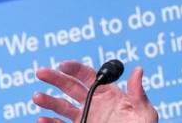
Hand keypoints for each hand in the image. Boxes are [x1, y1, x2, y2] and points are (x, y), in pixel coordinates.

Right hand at [33, 61, 157, 122]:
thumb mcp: (144, 111)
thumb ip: (138, 92)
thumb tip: (138, 69)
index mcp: (109, 94)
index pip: (89, 76)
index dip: (75, 68)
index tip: (62, 65)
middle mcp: (95, 104)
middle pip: (71, 87)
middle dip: (55, 78)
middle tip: (41, 72)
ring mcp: (86, 118)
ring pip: (63, 107)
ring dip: (49, 101)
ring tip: (37, 97)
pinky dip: (50, 122)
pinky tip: (42, 118)